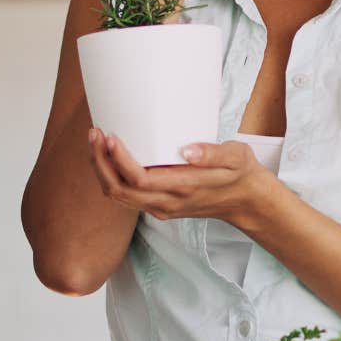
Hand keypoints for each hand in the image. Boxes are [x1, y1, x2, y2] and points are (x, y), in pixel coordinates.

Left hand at [88, 128, 278, 230]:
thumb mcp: (235, 157)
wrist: (245, 201)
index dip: (119, 160)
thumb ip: (212, 154)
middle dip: (101, 162)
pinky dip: (111, 178)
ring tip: (95, 142)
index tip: (111, 137)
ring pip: (118, 196)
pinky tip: (108, 158)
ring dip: (102, 171)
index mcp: (184, 187)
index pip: (139, 179)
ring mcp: (161, 207)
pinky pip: (125, 197)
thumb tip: (186, 150)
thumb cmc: (240, 173)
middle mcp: (167, 202)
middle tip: (95, 134)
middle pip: (119, 190)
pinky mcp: (158, 206)